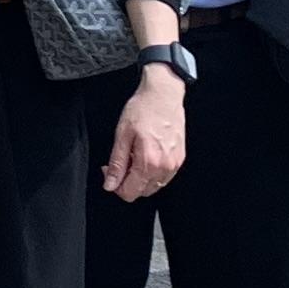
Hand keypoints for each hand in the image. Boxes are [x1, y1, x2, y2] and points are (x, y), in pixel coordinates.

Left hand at [101, 83, 185, 200]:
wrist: (163, 94)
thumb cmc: (143, 109)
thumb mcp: (122, 135)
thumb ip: (117, 164)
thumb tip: (110, 185)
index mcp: (149, 163)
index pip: (130, 193)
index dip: (115, 185)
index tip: (108, 170)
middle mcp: (165, 167)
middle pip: (142, 192)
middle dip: (127, 182)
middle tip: (120, 161)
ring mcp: (175, 164)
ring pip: (154, 186)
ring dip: (140, 178)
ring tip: (133, 156)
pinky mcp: (180, 158)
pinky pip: (164, 177)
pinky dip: (152, 172)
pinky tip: (146, 155)